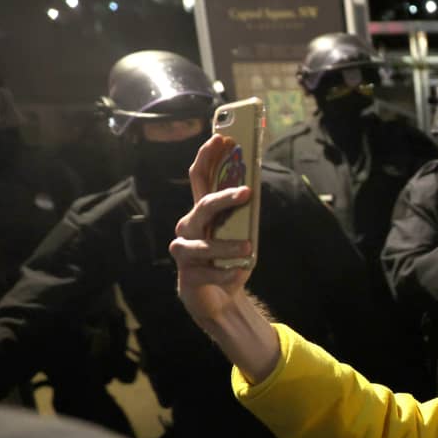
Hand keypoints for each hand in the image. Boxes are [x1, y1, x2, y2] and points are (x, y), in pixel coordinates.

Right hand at [169, 135, 255, 326]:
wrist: (218, 299)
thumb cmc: (229, 260)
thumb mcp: (240, 234)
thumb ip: (242, 214)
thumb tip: (252, 189)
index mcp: (202, 213)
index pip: (199, 178)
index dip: (207, 156)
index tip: (221, 138)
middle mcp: (189, 228)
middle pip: (202, 206)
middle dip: (224, 197)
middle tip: (247, 192)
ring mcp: (185, 252)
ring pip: (203, 244)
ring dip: (227, 246)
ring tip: (248, 248)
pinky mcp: (187, 276)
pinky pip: (208, 272)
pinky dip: (226, 274)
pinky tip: (237, 275)